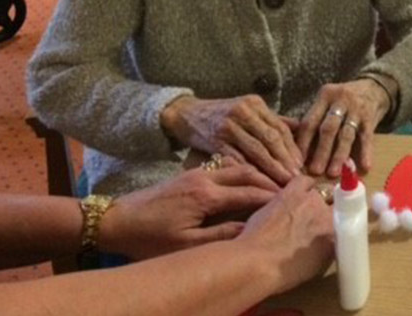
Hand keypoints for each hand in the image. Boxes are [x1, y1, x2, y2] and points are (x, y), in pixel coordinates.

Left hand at [100, 163, 278, 259]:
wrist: (115, 220)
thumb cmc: (149, 238)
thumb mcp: (186, 245)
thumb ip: (221, 235)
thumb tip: (252, 231)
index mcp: (206, 195)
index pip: (251, 192)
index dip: (275, 197)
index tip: (296, 201)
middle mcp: (206, 177)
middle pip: (249, 171)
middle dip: (274, 177)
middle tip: (295, 186)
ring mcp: (199, 172)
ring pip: (239, 166)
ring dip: (261, 171)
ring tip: (281, 181)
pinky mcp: (192, 174)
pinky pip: (228, 167)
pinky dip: (247, 171)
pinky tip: (255, 178)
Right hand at [160, 95, 303, 184]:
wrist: (185, 114)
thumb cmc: (221, 115)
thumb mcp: (247, 111)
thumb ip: (272, 120)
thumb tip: (300, 128)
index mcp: (255, 104)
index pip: (280, 127)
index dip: (293, 147)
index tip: (302, 165)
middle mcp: (244, 111)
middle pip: (271, 138)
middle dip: (286, 160)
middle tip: (297, 178)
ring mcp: (229, 125)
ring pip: (257, 149)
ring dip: (272, 168)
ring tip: (283, 182)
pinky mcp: (215, 139)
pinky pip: (236, 157)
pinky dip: (249, 171)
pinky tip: (258, 183)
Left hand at [238, 175, 334, 291]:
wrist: (258, 262)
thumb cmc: (286, 272)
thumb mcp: (317, 264)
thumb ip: (328, 247)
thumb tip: (328, 239)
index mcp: (337, 233)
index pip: (349, 219)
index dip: (343, 221)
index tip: (338, 225)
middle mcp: (329, 213)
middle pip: (335, 204)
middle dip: (327, 212)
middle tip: (315, 223)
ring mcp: (311, 199)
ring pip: (320, 191)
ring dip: (314, 199)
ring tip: (303, 209)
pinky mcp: (291, 191)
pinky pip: (304, 181)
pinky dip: (303, 186)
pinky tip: (296, 193)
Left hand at [294, 79, 391, 176]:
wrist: (374, 88)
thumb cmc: (344, 101)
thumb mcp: (328, 102)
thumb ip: (316, 120)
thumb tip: (299, 150)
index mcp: (324, 96)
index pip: (310, 121)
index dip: (303, 142)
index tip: (298, 161)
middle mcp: (340, 101)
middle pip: (328, 129)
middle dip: (321, 152)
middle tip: (315, 171)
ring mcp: (356, 109)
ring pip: (346, 135)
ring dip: (339, 155)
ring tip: (333, 173)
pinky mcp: (370, 117)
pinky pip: (367, 137)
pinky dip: (365, 153)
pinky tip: (364, 167)